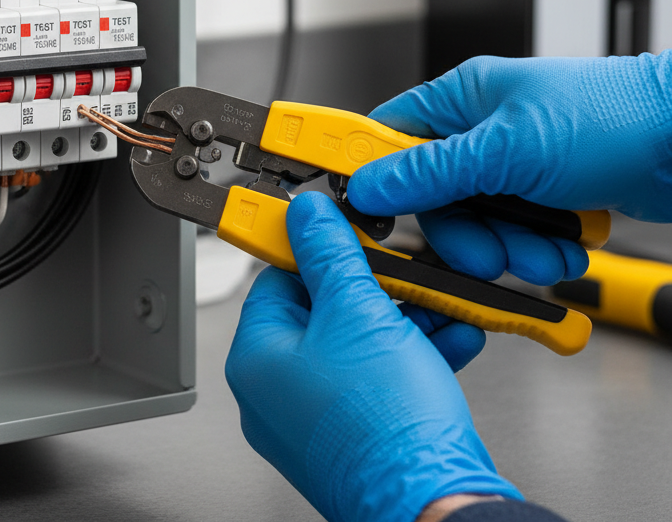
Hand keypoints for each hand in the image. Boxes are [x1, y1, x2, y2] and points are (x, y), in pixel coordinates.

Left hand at [225, 191, 519, 521]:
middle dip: (377, 287)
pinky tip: (452, 336)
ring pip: (360, 345)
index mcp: (258, 359)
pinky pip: (380, 380)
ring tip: (442, 303)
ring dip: (406, 319)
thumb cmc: (385, 426)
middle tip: (405, 271)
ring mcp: (317, 420)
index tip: (346, 232)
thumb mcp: (357, 310)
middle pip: (325, 311)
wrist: (433, 502)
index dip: (318, 250)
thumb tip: (308, 215)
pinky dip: (414, 356)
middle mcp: (278, 393)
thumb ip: (331, 253)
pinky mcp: (358, 437)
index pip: (277, 279)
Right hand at [348, 54, 671, 284]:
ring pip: (476, 222)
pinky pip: (515, 234)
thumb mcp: (506, 149)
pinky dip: (537, 248)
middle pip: (433, 196)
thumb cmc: (613, 116)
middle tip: (484, 250)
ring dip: (508, 246)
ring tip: (542, 248)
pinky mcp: (544, 195)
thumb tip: (372, 185)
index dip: (367, 171)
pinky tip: (563, 244)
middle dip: (462, 232)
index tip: (355, 207)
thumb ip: (431, 172)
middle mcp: (481, 131)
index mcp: (460, 98)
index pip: (387, 134)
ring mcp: (514, 165)